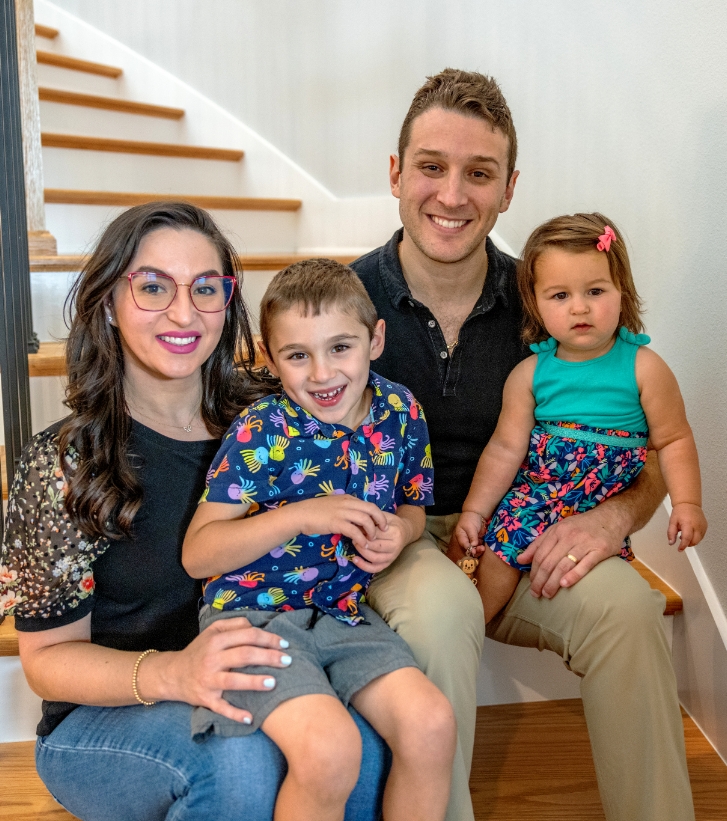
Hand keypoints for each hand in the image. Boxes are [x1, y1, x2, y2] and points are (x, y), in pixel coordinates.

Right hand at [163, 617, 291, 724]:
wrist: (172, 674)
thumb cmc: (200, 651)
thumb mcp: (212, 631)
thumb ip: (234, 624)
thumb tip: (255, 625)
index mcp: (217, 640)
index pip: (248, 635)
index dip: (268, 638)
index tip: (285, 644)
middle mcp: (212, 659)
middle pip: (244, 655)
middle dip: (268, 657)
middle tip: (288, 661)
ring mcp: (208, 680)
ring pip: (234, 681)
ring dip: (254, 682)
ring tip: (273, 683)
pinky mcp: (205, 699)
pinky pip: (222, 708)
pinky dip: (235, 714)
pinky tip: (250, 718)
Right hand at [297, 495, 387, 550]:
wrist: (301, 514)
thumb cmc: (315, 511)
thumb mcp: (334, 506)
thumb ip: (345, 509)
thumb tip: (355, 518)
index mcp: (348, 499)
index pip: (369, 504)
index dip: (378, 514)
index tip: (382, 523)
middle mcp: (347, 503)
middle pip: (371, 509)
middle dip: (381, 520)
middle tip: (384, 530)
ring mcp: (342, 512)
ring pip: (365, 519)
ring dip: (371, 531)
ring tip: (372, 539)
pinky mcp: (336, 523)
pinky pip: (354, 530)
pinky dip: (361, 538)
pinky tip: (362, 544)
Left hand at [352, 511, 411, 572]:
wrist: (405, 532)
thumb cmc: (393, 523)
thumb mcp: (385, 516)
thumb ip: (374, 519)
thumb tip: (358, 524)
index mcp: (395, 533)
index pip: (376, 533)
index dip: (365, 531)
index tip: (356, 527)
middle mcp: (395, 546)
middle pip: (375, 546)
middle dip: (362, 541)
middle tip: (354, 535)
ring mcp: (392, 557)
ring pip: (374, 558)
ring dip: (362, 551)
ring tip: (355, 543)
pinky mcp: (388, 563)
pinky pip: (375, 568)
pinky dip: (364, 566)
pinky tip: (355, 559)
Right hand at [451, 511, 485, 556]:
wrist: (477, 514)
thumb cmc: (470, 519)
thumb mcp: (471, 527)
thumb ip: (472, 536)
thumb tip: (474, 545)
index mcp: (461, 536)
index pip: (464, 545)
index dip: (468, 549)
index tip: (473, 551)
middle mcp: (466, 540)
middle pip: (469, 549)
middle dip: (474, 551)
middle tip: (480, 549)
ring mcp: (472, 541)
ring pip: (475, 549)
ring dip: (478, 550)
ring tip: (482, 548)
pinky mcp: (478, 540)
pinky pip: (479, 546)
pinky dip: (481, 548)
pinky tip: (484, 547)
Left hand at [517, 505, 625, 598]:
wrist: (610, 517)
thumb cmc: (581, 526)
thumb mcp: (557, 529)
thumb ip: (539, 544)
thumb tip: (520, 559)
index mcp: (557, 531)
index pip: (540, 554)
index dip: (533, 571)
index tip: (531, 585)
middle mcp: (569, 536)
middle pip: (549, 562)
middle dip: (540, 580)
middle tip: (536, 594)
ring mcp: (585, 543)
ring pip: (564, 565)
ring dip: (553, 582)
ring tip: (547, 594)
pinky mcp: (600, 550)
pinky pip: (585, 565)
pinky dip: (574, 575)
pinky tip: (564, 585)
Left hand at [668, 503, 706, 549]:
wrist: (689, 503)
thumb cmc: (680, 512)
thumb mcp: (672, 522)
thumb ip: (671, 533)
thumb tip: (671, 543)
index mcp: (688, 524)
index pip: (687, 538)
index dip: (683, 545)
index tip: (679, 549)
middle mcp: (697, 526)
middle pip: (694, 541)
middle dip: (687, 544)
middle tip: (681, 541)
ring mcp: (703, 526)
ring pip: (699, 540)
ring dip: (692, 541)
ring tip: (685, 535)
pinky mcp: (706, 526)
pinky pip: (701, 536)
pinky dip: (696, 537)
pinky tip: (690, 533)